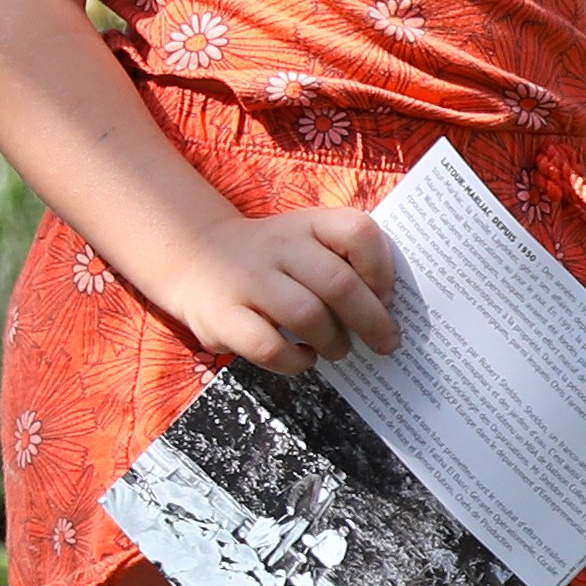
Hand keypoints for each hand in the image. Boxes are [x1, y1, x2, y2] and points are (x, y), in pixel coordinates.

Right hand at [164, 200, 398, 371]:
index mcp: (308, 224)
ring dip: (334, 341)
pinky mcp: (222, 315)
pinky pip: (269, 346)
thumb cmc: (275, 262)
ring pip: (306, 315)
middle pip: (338, 283)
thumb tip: (389, 315)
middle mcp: (278, 246)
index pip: (357, 232)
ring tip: (339, 349)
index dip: (382, 269)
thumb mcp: (308, 245)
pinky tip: (304, 357)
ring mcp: (247, 279)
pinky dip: (295, 360)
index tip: (388, 298)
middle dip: (372, 321)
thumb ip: (347, 265)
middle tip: (385, 343)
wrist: (196, 256)